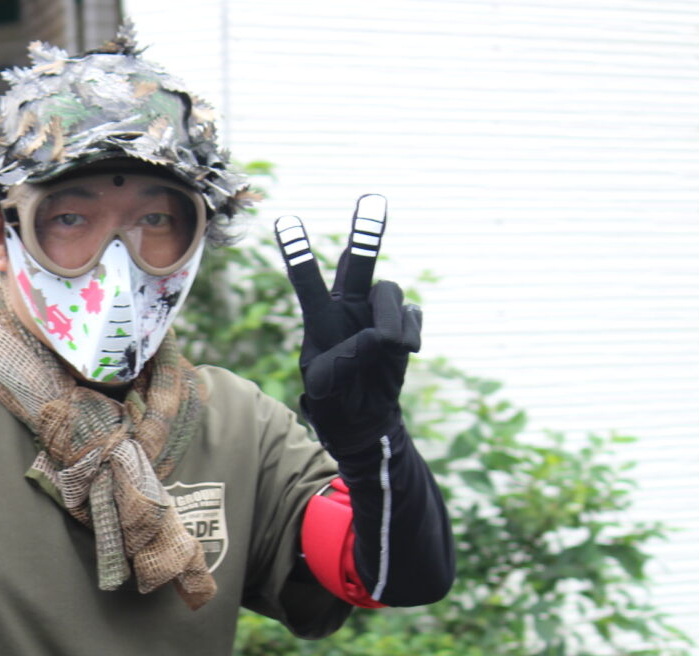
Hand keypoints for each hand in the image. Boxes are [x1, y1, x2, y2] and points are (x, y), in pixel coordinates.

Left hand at [274, 195, 421, 455]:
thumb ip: (343, 362)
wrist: (363, 414)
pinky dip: (410, 334)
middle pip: (356, 263)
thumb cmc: (333, 398)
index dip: (298, 251)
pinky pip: (413, 315)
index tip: (285, 220)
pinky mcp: (404, 323)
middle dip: (366, 231)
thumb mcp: (324, 386)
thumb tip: (377, 336)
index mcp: (321, 318)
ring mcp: (377, 312)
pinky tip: (402, 353)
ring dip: (391, 320)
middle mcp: (349, 306)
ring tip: (389, 349)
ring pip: (389, 293)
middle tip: (372, 198)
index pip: (307, 281)